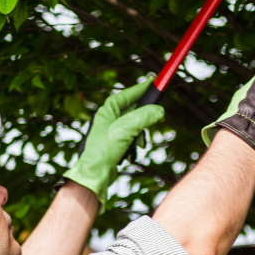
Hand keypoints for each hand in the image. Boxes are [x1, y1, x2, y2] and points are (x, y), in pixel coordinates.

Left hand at [64, 79, 164, 210]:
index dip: (141, 88)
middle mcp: (109, 118)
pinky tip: (133, 151)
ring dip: (141, 133)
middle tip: (158, 116)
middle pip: (133, 109)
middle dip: (145, 116)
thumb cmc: (104, 150)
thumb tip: (159, 111)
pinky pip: (132, 137)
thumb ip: (143, 117)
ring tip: (139, 142)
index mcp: (107, 110)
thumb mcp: (126, 129)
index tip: (154, 81)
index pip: (127, 94)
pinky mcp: (116, 143)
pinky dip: (136, 143)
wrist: (95, 174)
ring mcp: (112, 131)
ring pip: (135, 125)